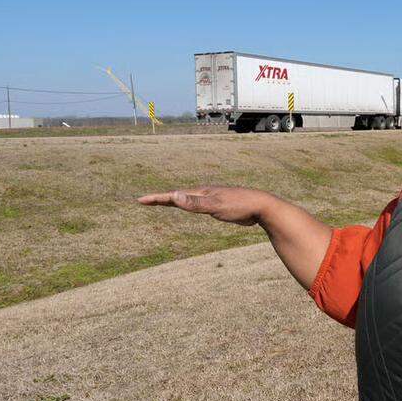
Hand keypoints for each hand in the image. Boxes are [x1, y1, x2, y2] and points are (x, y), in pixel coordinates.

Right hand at [136, 186, 271, 226]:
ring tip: (162, 202)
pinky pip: (198, 206)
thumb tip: (174, 195)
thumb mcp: (215, 206)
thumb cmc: (239, 206)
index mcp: (201, 193)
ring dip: (174, 201)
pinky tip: (190, 207)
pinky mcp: (219, 206)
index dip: (156, 198)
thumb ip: (195, 203)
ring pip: (188, 200)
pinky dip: (187, 206)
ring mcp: (212, 199)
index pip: (173, 195)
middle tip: (145, 201)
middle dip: (161, 199)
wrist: (261, 206)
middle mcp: (204, 194)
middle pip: (178, 196)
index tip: (140, 200)